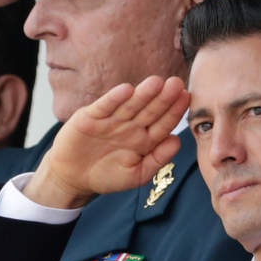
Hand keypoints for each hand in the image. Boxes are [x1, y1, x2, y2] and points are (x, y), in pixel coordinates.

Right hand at [24, 75, 189, 207]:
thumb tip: (177, 141)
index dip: (175, 111)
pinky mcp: (90, 117)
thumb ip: (158, 159)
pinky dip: (114, 99)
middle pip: (150, 110)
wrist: (73, 178)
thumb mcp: (137, 174)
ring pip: (130, 105)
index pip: (164, 122)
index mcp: (145, 138)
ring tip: (156, 82)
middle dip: (163, 97)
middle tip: (177, 83)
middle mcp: (130, 125)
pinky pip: (104, 106)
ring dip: (142, 94)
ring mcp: (111, 120)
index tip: (187, 98)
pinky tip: (126, 90)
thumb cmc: (107, 176)